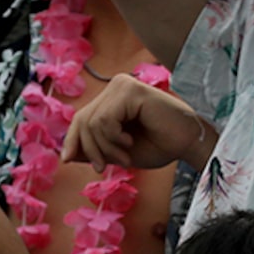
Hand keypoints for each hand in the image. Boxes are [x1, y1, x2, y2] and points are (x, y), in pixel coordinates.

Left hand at [62, 72, 213, 172]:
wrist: (188, 144)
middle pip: (83, 120)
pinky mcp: (130, 90)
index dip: (72, 139)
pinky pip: (105, 120)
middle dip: (90, 149)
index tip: (68, 160)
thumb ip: (95, 149)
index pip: (81, 117)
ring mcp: (122, 85)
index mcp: (113, 97)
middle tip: (104, 167)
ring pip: (92, 122)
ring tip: (124, 156)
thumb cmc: (159, 145)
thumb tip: (66, 153)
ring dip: (105, 148)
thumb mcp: (119, 151)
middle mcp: (116, 86)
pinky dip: (113, 139)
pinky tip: (130, 143)